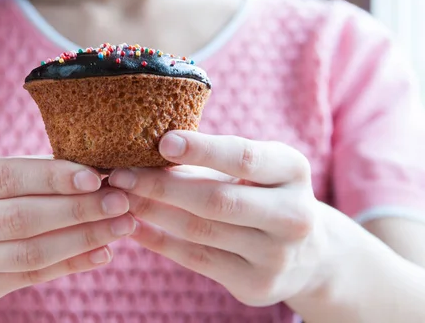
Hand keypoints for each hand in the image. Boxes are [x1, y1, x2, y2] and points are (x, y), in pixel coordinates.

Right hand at [0, 149, 134, 304]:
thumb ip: (32, 170)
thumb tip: (98, 170)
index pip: (4, 177)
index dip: (53, 177)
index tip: (96, 175)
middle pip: (18, 218)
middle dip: (77, 210)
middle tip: (120, 202)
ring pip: (28, 253)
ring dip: (83, 239)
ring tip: (121, 225)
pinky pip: (31, 276)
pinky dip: (72, 263)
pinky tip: (102, 251)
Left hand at [109, 131, 330, 306]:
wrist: (308, 254)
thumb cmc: (265, 195)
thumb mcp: (255, 170)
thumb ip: (210, 161)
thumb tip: (146, 151)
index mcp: (293, 170)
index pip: (243, 157)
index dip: (202, 149)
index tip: (162, 141)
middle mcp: (293, 215)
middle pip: (216, 199)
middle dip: (160, 186)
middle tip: (119, 174)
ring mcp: (276, 255)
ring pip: (200, 231)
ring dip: (152, 212)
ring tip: (119, 198)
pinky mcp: (256, 284)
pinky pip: (196, 259)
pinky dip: (159, 241)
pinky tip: (134, 226)